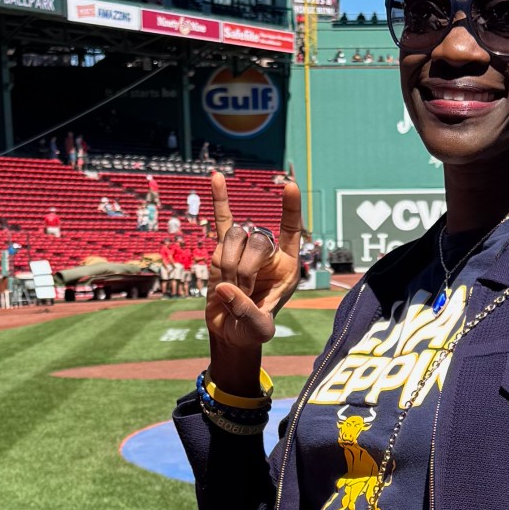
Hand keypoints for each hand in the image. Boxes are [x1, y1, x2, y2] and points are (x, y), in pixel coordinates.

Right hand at [204, 170, 301, 395]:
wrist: (230, 332)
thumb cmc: (252, 332)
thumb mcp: (258, 330)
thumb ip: (247, 311)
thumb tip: (225, 288)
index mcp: (288, 266)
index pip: (292, 230)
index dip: (290, 209)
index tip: (289, 186)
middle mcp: (269, 253)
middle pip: (255, 240)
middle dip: (244, 268)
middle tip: (241, 294)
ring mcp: (245, 249)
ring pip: (233, 238)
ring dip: (228, 264)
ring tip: (231, 289)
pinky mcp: (223, 250)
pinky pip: (222, 221)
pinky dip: (219, 201)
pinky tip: (216, 177)